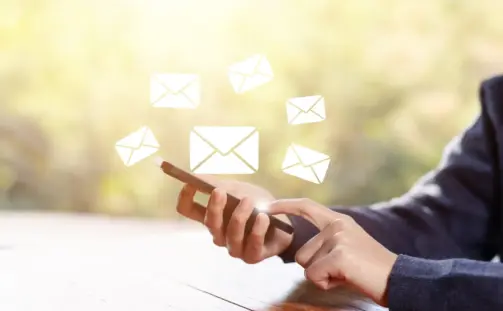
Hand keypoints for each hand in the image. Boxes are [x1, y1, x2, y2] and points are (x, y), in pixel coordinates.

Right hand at [175, 176, 292, 263]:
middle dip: (214, 207)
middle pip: (208, 223)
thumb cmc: (258, 204)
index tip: (190, 184)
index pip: (187, 210)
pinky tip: (263, 218)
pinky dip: (257, 230)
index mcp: (212, 216)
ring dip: (239, 217)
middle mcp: (219, 234)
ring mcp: (235, 247)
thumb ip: (219, 184)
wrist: (286, 220)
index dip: (185, 197)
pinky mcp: (252, 256)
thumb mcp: (239, 188)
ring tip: (249, 201)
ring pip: (230, 235)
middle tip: (220, 191)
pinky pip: (252, 246)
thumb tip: (197, 176)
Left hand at [268, 198, 397, 306]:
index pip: (306, 207)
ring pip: (306, 265)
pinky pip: (314, 275)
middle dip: (316, 268)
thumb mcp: (347, 247)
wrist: (398, 279)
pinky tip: (346, 279)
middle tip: (342, 270)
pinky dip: (326, 283)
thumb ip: (327, 243)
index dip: (285, 206)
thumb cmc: (370, 269)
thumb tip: (303, 255)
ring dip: (322, 276)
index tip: (267, 206)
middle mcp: (337, 225)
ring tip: (346, 273)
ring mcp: (339, 239)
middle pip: (301, 252)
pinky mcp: (340, 256)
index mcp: (339, 221)